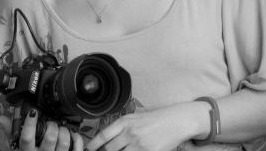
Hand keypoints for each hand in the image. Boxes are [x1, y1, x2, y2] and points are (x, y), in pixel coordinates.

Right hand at [0, 111, 83, 150]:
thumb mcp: (17, 148)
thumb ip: (11, 132)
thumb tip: (1, 118)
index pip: (26, 137)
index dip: (29, 123)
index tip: (32, 112)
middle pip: (49, 138)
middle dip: (52, 125)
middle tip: (51, 123)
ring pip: (64, 142)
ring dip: (64, 131)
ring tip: (61, 128)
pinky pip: (77, 148)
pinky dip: (77, 138)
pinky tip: (72, 134)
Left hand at [84, 105, 199, 150]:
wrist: (177, 121)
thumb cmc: (157, 118)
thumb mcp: (135, 117)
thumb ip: (122, 127)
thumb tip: (109, 137)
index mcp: (125, 122)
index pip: (103, 136)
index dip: (93, 144)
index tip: (88, 149)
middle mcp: (130, 133)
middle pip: (110, 149)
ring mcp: (140, 144)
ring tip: (122, 150)